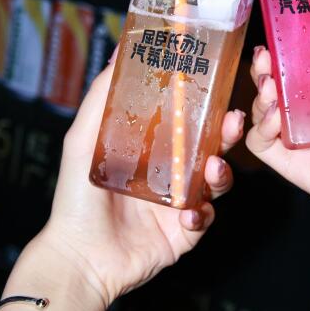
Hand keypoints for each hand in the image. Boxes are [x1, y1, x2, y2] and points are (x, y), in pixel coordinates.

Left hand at [0, 54, 243, 310]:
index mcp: (153, 146)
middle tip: (233, 120)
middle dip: (228, 132)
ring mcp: (181, 200)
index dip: (206, 102)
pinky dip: (201, 214)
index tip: (218, 84)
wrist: (79, 257)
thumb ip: (100, 97)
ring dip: (221, 172)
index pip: (189, 118)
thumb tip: (117, 53)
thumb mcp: (82, 140)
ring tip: (213, 170)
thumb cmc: (76, 197)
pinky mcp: (186, 230)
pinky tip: (187, 214)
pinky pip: (206, 216)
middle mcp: (171, 169)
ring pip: (217, 179)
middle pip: (211, 144)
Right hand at [246, 0, 309, 245]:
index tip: (279, 27)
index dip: (285, 46)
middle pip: (275, 84)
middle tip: (265, 56)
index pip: (301, 63)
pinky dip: (259, 126)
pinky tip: (275, 117)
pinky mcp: (292, 164)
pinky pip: (260, 143)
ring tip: (270, 85)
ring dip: (258, 93)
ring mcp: (302, 139)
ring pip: (262, 109)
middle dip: (263, 67)